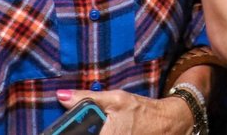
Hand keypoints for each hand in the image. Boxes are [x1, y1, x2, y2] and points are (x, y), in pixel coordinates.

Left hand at [57, 88, 193, 134]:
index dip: (65, 129)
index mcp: (105, 134)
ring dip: (88, 131)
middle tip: (85, 123)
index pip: (75, 133)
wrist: (166, 123)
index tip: (60, 126)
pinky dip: (98, 133)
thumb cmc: (142, 111)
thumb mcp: (116, 99)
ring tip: (98, 124)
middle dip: (80, 129)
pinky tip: (104, 129)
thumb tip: (61, 95)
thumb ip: (87, 98)